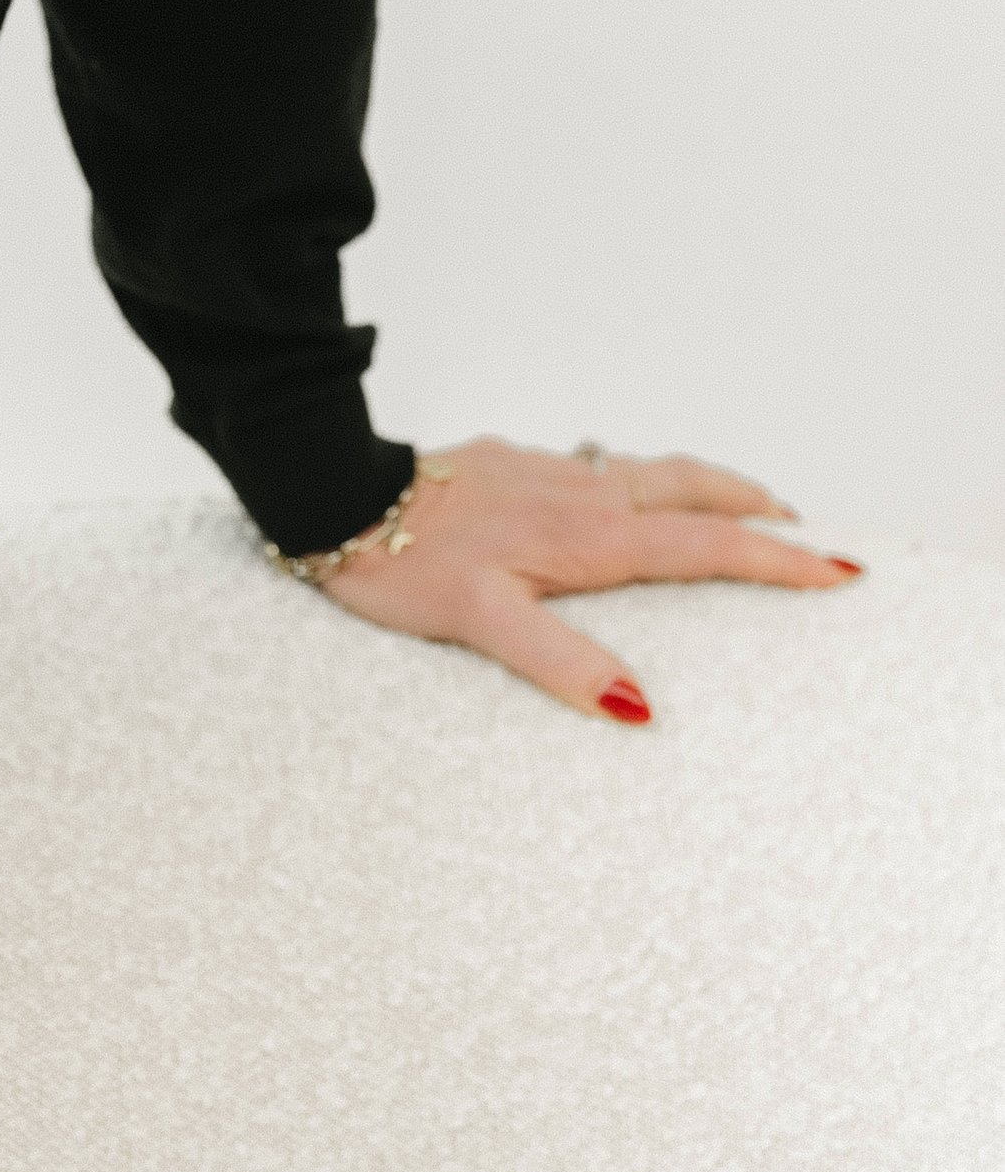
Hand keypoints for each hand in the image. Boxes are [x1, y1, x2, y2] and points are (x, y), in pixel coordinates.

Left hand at [317, 434, 863, 717]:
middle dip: (751, 505)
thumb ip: (562, 662)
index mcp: (587, 534)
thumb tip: (641, 708)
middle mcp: (580, 492)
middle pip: (688, 488)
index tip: (836, 568)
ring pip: (645, 470)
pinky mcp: (512, 462)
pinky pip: (599, 467)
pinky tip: (621, 495)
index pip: (703, 546)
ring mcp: (547, 470)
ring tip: (733, 503)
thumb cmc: (404, 564)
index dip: (773, 561)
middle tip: (800, 527)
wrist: (334, 491)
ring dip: (702, 486)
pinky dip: (641, 481)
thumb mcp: (482, 623)